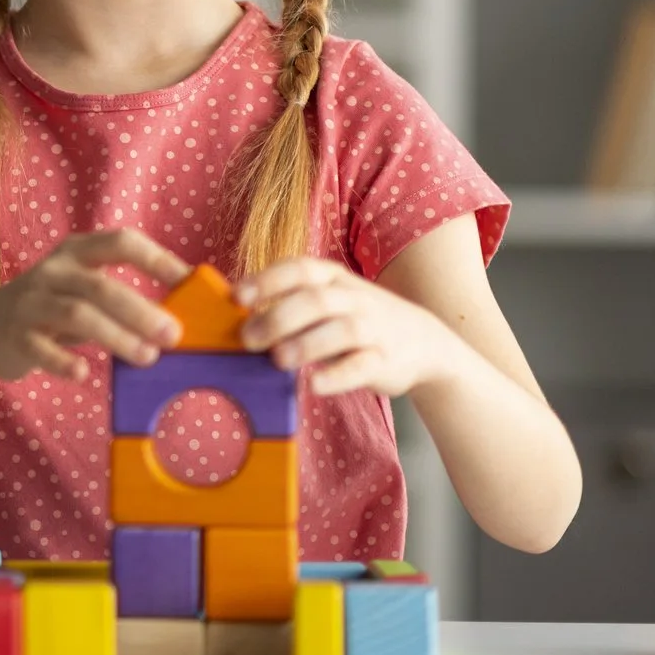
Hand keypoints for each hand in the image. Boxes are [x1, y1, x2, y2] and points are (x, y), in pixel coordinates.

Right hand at [0, 227, 190, 381]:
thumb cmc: (51, 308)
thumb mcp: (81, 290)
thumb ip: (121, 298)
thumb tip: (179, 320)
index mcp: (76, 252)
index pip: (121, 242)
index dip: (157, 259)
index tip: (188, 282)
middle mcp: (52, 271)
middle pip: (100, 286)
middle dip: (140, 310)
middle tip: (173, 335)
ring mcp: (30, 302)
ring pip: (76, 314)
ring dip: (116, 336)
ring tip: (146, 357)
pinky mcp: (15, 335)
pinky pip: (41, 348)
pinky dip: (63, 361)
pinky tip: (83, 373)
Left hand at [238, 257, 460, 397]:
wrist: (424, 342)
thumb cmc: (355, 319)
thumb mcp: (327, 301)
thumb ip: (288, 303)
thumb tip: (230, 316)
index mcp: (332, 278)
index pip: (298, 269)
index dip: (267, 280)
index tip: (236, 297)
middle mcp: (353, 298)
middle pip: (314, 300)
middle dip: (278, 317)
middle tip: (247, 339)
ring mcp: (372, 329)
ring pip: (340, 331)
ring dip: (306, 344)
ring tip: (277, 360)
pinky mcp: (385, 361)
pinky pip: (361, 366)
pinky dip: (337, 376)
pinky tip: (314, 384)